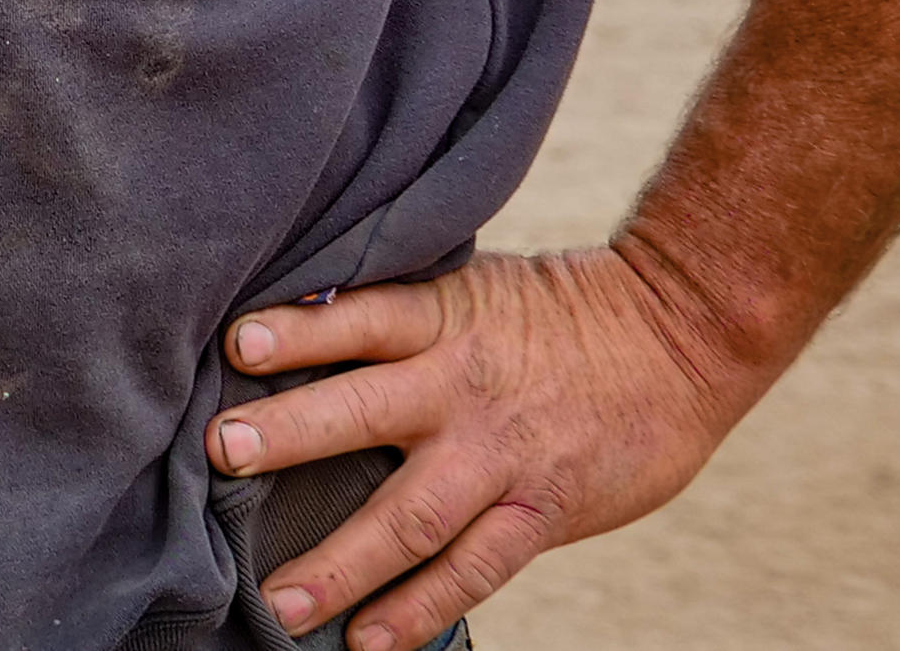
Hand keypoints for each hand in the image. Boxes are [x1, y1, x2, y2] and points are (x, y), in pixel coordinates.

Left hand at [212, 245, 763, 646]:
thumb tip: (298, 323)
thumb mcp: (473, 284)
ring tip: (278, 601)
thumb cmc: (558, 308)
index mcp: (443, 317)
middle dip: (288, 434)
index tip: (233, 345)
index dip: (297, 331)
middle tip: (220, 452)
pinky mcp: (539, 513)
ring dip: (341, 562)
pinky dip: (418, 609)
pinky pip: (472, 570)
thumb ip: (399, 315)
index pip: (358, 319)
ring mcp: (499, 457)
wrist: (678, 336)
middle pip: (364, 412)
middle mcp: (461, 387)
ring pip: (411, 514)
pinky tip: (368, 640)